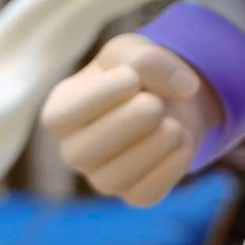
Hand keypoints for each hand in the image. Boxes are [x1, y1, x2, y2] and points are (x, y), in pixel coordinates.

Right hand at [41, 35, 223, 206]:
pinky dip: (173, 164)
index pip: (60, 118)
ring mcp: (102, 177)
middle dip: (132, 121)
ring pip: (114, 179)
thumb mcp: (135, 50)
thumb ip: (148, 58)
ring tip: (173, 122)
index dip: (101, 96)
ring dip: (155, 144)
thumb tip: (183, 87)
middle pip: (85, 153)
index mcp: (61, 112)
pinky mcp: (135, 194)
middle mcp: (73, 150)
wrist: (170, 96)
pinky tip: (182, 139)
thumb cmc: (138, 71)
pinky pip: (147, 193)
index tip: (132, 78)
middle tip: (156, 102)